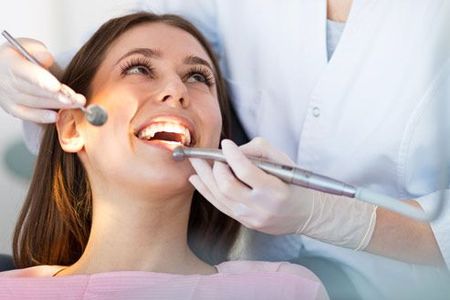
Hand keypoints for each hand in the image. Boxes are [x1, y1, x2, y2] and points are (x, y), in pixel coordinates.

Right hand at [0, 38, 84, 122]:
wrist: (1, 68)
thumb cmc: (17, 56)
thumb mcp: (25, 45)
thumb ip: (37, 50)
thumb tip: (46, 58)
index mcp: (10, 64)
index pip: (27, 73)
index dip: (43, 81)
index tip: (57, 86)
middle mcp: (7, 82)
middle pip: (35, 91)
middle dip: (58, 95)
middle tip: (76, 99)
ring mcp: (8, 97)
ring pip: (35, 103)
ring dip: (57, 105)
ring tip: (75, 104)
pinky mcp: (12, 108)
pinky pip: (27, 114)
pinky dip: (42, 117)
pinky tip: (56, 116)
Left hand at [189, 138, 376, 249]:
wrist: (305, 214)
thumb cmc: (295, 184)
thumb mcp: (285, 161)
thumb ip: (260, 150)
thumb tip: (234, 150)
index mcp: (275, 191)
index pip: (246, 171)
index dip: (232, 155)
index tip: (226, 143)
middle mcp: (261, 208)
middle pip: (227, 186)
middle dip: (213, 167)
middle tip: (208, 154)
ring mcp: (251, 218)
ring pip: (219, 197)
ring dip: (204, 177)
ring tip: (196, 162)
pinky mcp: (244, 222)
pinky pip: (219, 206)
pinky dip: (206, 190)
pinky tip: (197, 179)